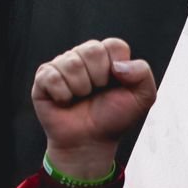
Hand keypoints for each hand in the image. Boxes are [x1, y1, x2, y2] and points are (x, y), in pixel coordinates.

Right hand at [32, 38, 155, 177]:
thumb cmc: (115, 118)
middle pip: (92, 49)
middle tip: (97, 93)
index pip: (114, 45)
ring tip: (82, 98)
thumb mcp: (143, 98)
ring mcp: (63, 66)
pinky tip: (65, 101)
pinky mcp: (44, 78)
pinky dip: (62, 94)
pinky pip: (52, 76)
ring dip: (81, 88)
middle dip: (99, 77)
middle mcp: (84, 57)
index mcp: (108, 58)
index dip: (117, 66)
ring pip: (72, 63)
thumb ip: (143, 73)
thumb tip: (118, 65)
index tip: (116, 84)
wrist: (91, 141)